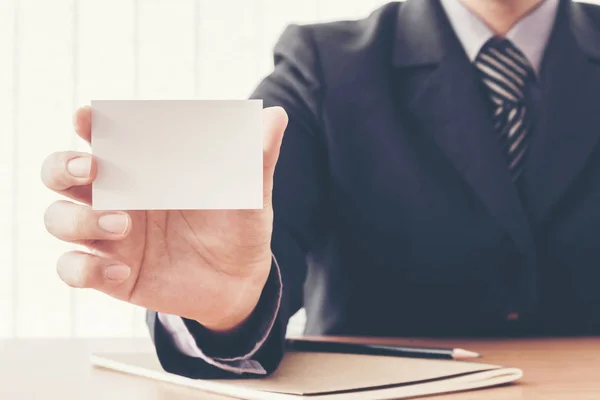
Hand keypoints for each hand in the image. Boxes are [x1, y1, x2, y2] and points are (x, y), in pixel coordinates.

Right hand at [41, 105, 287, 331]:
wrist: (241, 280)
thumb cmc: (237, 224)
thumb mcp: (249, 192)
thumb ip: (257, 156)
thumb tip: (277, 115)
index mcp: (144, 171)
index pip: (101, 139)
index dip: (86, 125)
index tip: (86, 116)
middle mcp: (118, 199)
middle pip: (60, 175)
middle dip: (62, 167)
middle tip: (91, 168)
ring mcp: (110, 237)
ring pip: (58, 220)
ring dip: (79, 220)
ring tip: (123, 225)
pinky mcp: (112, 274)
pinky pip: (75, 270)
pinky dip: (87, 269)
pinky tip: (123, 271)